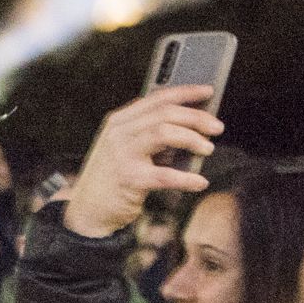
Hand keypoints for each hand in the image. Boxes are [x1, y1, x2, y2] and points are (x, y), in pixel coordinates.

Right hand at [62, 86, 218, 238]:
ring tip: (207, 148)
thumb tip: (188, 128)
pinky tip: (199, 182)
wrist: (87, 211)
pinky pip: (164, 174)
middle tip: (216, 127)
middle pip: (165, 113)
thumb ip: (148, 135)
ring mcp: (122, 154)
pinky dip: (186, 178)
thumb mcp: (124, 148)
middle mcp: (119, 132)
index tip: (207, 91)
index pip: (157, 98)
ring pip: (165, 133)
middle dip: (196, 117)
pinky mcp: (129, 178)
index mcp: (120, 121)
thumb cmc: (111, 179)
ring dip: (192, 139)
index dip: (186, 92)